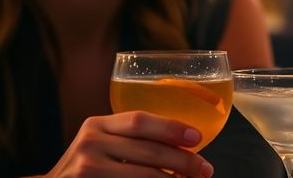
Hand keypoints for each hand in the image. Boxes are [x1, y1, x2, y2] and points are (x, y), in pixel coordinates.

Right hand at [43, 111, 214, 177]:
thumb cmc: (87, 168)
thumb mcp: (100, 145)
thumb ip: (128, 139)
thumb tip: (184, 145)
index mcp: (97, 124)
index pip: (140, 120)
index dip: (171, 128)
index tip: (198, 137)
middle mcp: (90, 142)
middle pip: (148, 149)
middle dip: (182, 161)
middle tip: (205, 170)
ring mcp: (87, 168)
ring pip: (144, 175)